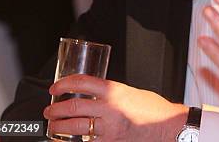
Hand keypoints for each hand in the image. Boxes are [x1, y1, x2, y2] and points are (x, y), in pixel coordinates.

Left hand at [44, 75, 187, 141]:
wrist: (168, 126)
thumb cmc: (153, 109)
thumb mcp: (130, 92)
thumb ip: (111, 94)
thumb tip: (93, 95)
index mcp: (115, 91)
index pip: (83, 82)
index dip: (64, 84)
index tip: (55, 87)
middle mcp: (110, 108)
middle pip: (73, 106)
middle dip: (56, 109)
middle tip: (50, 111)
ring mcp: (109, 128)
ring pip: (75, 127)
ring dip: (59, 126)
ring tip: (54, 126)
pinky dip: (75, 140)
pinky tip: (70, 139)